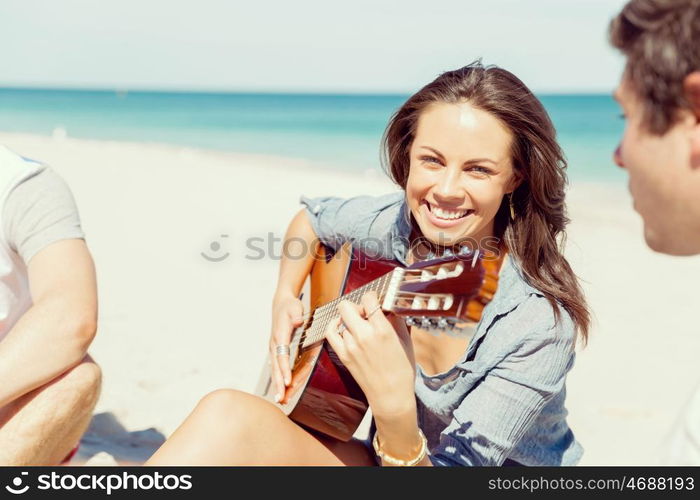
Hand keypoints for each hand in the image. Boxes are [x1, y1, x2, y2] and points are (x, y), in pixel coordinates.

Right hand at [269, 292, 303, 401]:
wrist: (280, 303)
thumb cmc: (289, 306)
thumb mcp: (294, 307)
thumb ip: (296, 314)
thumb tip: (297, 322)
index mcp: (279, 336)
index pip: (282, 356)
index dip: (284, 369)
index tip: (287, 382)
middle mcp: (275, 344)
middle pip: (276, 367)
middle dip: (278, 383)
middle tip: (281, 398)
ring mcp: (274, 348)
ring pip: (275, 369)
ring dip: (278, 385)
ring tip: (280, 400)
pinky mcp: (277, 350)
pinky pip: (278, 367)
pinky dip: (279, 378)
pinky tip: (281, 389)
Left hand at [324, 291, 415, 418]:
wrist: (391, 396)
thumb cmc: (402, 370)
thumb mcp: (405, 341)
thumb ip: (396, 320)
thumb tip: (388, 307)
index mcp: (382, 330)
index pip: (368, 299)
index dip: (372, 297)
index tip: (375, 301)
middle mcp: (364, 335)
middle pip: (347, 306)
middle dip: (356, 306)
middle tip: (365, 313)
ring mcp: (350, 345)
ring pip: (340, 319)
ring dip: (349, 319)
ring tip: (359, 326)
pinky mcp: (343, 355)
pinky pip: (330, 332)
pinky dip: (334, 326)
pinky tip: (342, 327)